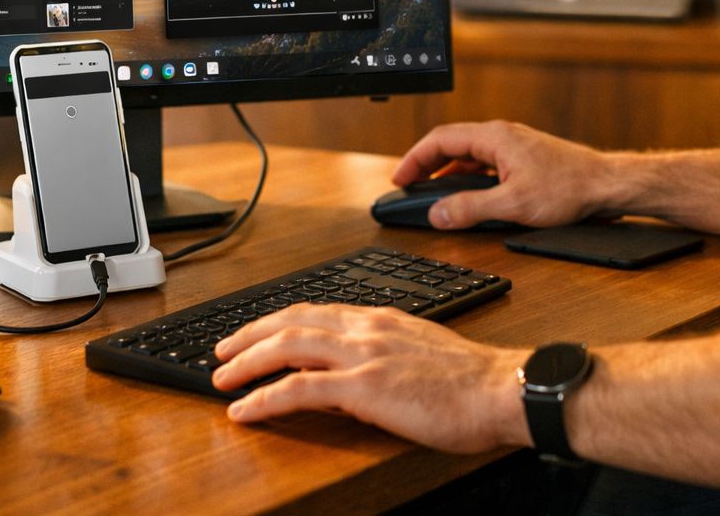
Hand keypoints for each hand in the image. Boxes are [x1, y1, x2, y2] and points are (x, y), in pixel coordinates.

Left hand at [212, 303, 527, 452]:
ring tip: (218, 377)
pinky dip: (263, 397)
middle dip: (248, 335)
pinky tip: (244, 409)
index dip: (277, 320)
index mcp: (381, 319)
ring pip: (286, 346)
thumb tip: (354, 379)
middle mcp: (366, 328)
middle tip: (221, 350)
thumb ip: (385, 358)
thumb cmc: (472, 383)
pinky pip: (298, 388)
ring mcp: (363, 354)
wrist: (501, 390)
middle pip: (290, 320)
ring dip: (245, 362)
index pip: (315, 310)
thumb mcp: (421, 356)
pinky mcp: (363, 387)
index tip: (255, 332)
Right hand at [392, 121, 618, 229]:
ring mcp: (513, 146)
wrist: (607, 185)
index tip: (400, 178)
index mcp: (494, 138)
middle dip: (426, 165)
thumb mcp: (512, 205)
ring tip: (433, 193)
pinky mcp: (524, 159)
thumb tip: (438, 213)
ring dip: (448, 173)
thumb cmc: (569, 188)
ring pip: (469, 155)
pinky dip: (468, 178)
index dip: (414, 159)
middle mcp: (501, 136)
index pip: (440, 140)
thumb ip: (470, 209)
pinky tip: (468, 196)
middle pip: (451, 145)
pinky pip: (485, 164)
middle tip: (409, 186)